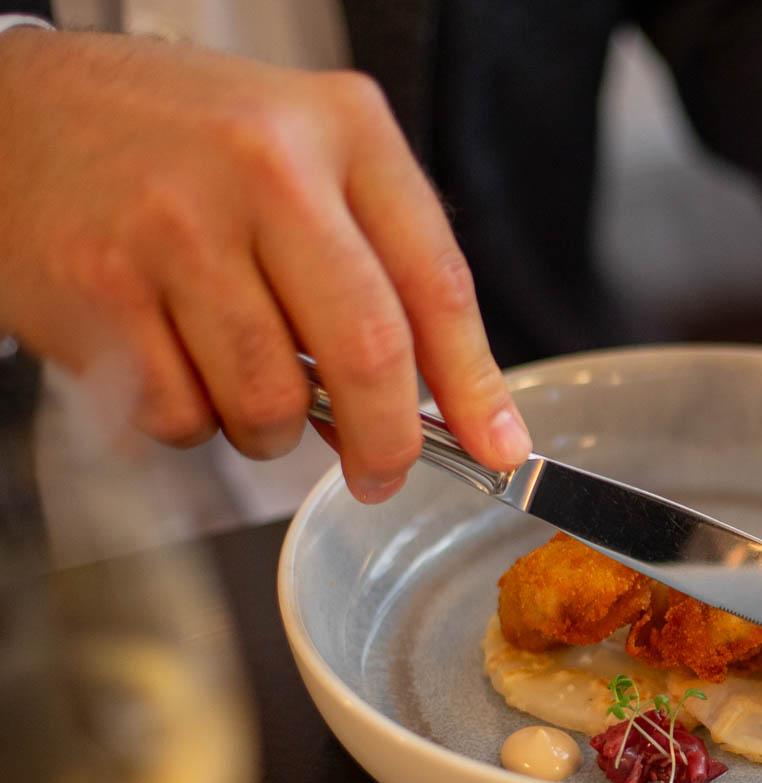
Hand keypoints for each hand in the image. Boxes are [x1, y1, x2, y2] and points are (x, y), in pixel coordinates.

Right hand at [0, 29, 529, 501]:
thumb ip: (384, 273)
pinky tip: (176, 362)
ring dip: (271, 432)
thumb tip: (459, 415)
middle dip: (385, 440)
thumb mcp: (307, 166)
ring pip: (269, 403)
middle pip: (367, 353)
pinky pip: (184, 417)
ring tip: (248, 385)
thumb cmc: (184, 151)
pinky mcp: (100, 288)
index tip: (497, 450)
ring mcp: (175, 226)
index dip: (473, 386)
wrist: (20, 115)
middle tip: (379, 471)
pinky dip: (194, 421)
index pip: (436, 283)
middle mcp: (265, 167)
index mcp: (340, 131)